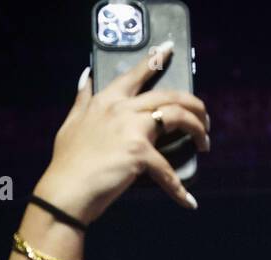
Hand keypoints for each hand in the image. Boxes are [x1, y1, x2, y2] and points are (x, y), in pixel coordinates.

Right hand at [33, 45, 209, 223]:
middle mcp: (121, 108)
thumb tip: (86, 76)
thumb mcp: (72, 124)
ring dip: (198, 130)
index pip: (135, 74)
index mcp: (107, 101)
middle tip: (205, 118)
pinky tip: (188, 200)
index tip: (170, 48)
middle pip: (169, 95)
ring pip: (178, 117)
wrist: (65, 192)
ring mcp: (131, 128)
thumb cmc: (68, 164)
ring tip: (204, 144)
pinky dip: (180, 188)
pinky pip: (168, 169)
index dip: (155, 59)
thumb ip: (82, 99)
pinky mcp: (138, 152)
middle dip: (194, 105)